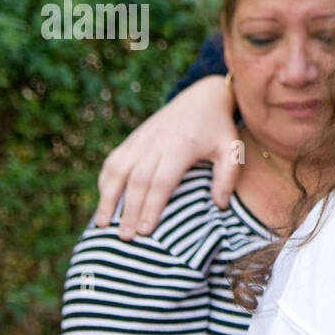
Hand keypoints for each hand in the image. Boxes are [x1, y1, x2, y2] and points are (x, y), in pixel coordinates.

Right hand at [94, 75, 239, 238]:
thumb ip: (228, 177)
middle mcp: (155, 142)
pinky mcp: (133, 138)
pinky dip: (105, 181)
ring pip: (118, 169)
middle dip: (128, 210)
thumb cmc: (219, 128)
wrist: (202, 96)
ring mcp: (141, 139)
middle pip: (136, 180)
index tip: (145, 230)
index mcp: (180, 146)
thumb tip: (220, 206)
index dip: (151, 207)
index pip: (160, 182)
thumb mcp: (232, 149)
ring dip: (107, 197)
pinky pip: (113, 160)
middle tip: (124, 237)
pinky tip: (104, 200)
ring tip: (102, 224)